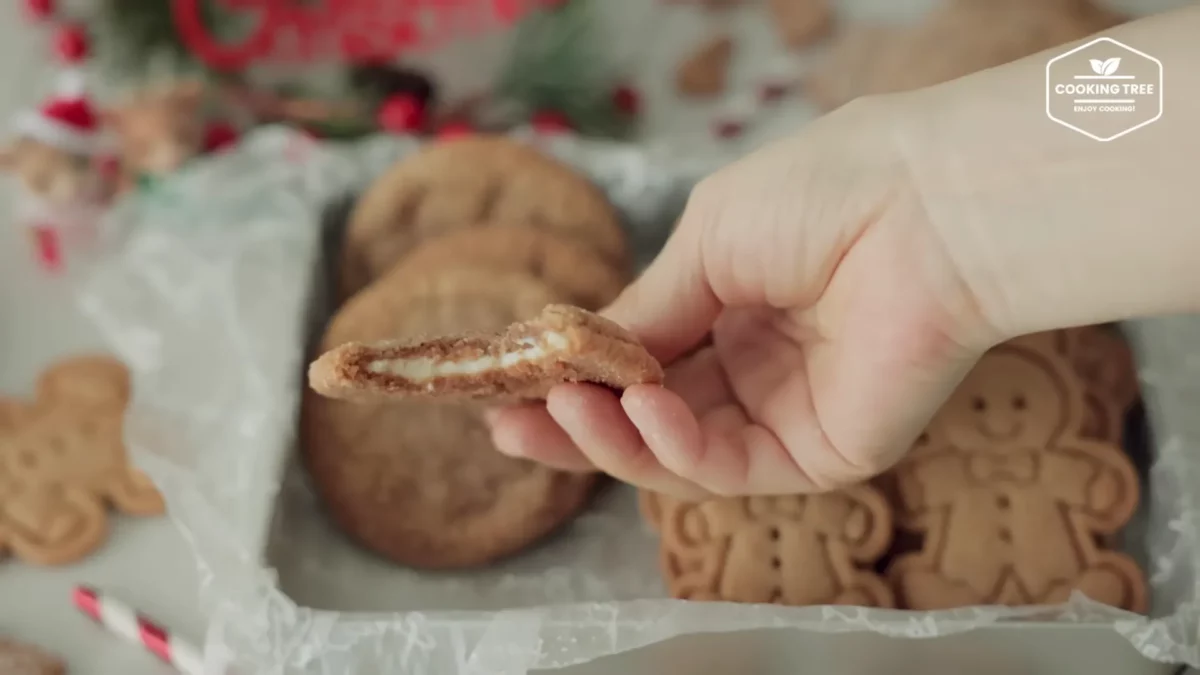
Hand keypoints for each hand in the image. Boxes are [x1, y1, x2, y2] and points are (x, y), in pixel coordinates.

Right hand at [487, 97, 996, 497]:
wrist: (927, 206)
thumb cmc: (823, 194)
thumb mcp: (705, 242)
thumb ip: (646, 309)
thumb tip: (581, 350)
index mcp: (733, 306)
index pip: (640, 360)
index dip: (576, 375)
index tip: (511, 382)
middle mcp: (755, 366)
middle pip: (649, 419)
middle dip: (576, 427)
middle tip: (509, 427)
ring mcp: (785, 414)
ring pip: (678, 454)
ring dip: (611, 438)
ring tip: (560, 412)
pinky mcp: (818, 454)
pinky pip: (727, 465)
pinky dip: (673, 446)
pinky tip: (640, 410)